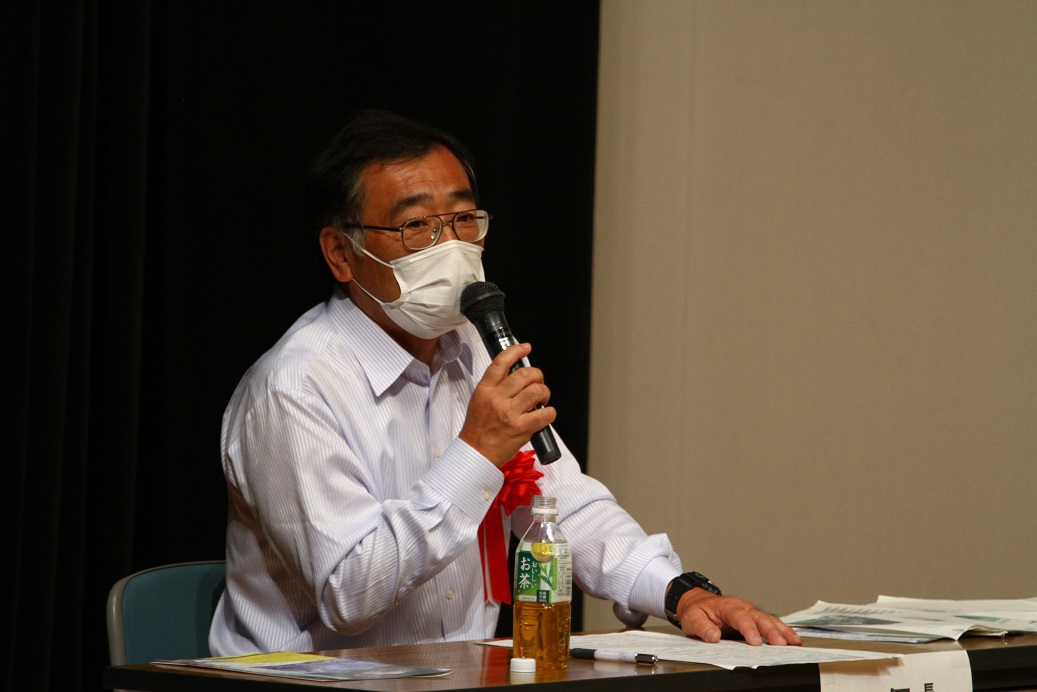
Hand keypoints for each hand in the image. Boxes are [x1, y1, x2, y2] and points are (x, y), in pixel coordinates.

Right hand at [459, 343, 555, 466]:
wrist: (476, 452)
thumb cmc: (479, 428)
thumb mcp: (479, 400)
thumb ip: (496, 386)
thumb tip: (517, 374)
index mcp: (485, 389)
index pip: (501, 362)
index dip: (516, 351)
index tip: (526, 348)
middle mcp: (497, 398)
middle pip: (525, 374)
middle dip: (537, 376)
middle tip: (537, 383)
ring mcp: (510, 413)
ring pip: (537, 390)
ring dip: (544, 393)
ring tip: (542, 399)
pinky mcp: (522, 428)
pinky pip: (545, 413)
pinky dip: (550, 412)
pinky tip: (545, 414)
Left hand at [675, 589, 801, 645]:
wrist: (696, 602)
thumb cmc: (696, 610)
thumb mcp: (692, 618)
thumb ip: (703, 627)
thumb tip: (714, 637)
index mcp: (726, 606)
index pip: (739, 616)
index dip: (748, 629)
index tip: (755, 642)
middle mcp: (741, 606)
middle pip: (759, 617)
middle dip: (771, 631)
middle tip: (780, 644)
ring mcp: (750, 612)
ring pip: (768, 619)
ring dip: (782, 630)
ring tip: (794, 641)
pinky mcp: (754, 619)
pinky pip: (770, 623)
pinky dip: (782, 630)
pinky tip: (792, 638)